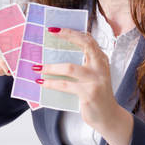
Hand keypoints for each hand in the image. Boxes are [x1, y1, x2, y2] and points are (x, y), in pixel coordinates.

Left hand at [37, 28, 131, 143]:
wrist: (108, 116)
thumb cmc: (95, 94)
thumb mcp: (92, 76)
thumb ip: (81, 65)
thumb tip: (55, 55)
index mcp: (101, 60)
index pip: (88, 39)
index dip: (73, 32)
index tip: (56, 28)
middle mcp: (100, 67)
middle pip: (85, 45)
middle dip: (67, 36)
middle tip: (50, 32)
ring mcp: (95, 80)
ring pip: (70, 68)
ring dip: (50, 67)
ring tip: (37, 67)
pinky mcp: (89, 94)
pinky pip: (65, 85)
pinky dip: (51, 83)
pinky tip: (42, 83)